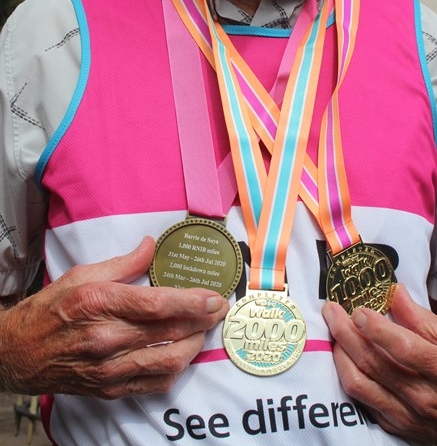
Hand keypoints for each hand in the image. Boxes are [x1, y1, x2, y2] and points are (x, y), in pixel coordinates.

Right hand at [0, 237, 228, 398]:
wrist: (18, 352)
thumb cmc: (49, 310)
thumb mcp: (82, 274)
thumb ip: (123, 262)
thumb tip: (151, 245)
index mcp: (100, 303)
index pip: (157, 303)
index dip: (192, 301)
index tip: (214, 296)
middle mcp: (106, 338)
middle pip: (170, 331)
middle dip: (203, 320)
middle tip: (219, 309)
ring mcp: (108, 368)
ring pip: (168, 361)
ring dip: (195, 346)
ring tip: (204, 329)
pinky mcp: (109, 388)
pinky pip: (154, 384)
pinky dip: (175, 370)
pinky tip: (183, 354)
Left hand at [322, 284, 436, 444]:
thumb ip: (422, 318)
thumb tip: (396, 293)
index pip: (403, 347)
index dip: (376, 327)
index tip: (359, 310)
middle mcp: (424, 396)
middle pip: (373, 362)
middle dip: (345, 332)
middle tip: (331, 311)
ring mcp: (408, 414)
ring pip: (359, 384)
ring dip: (339, 355)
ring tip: (333, 332)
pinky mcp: (396, 426)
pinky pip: (362, 401)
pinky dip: (348, 376)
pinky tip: (343, 357)